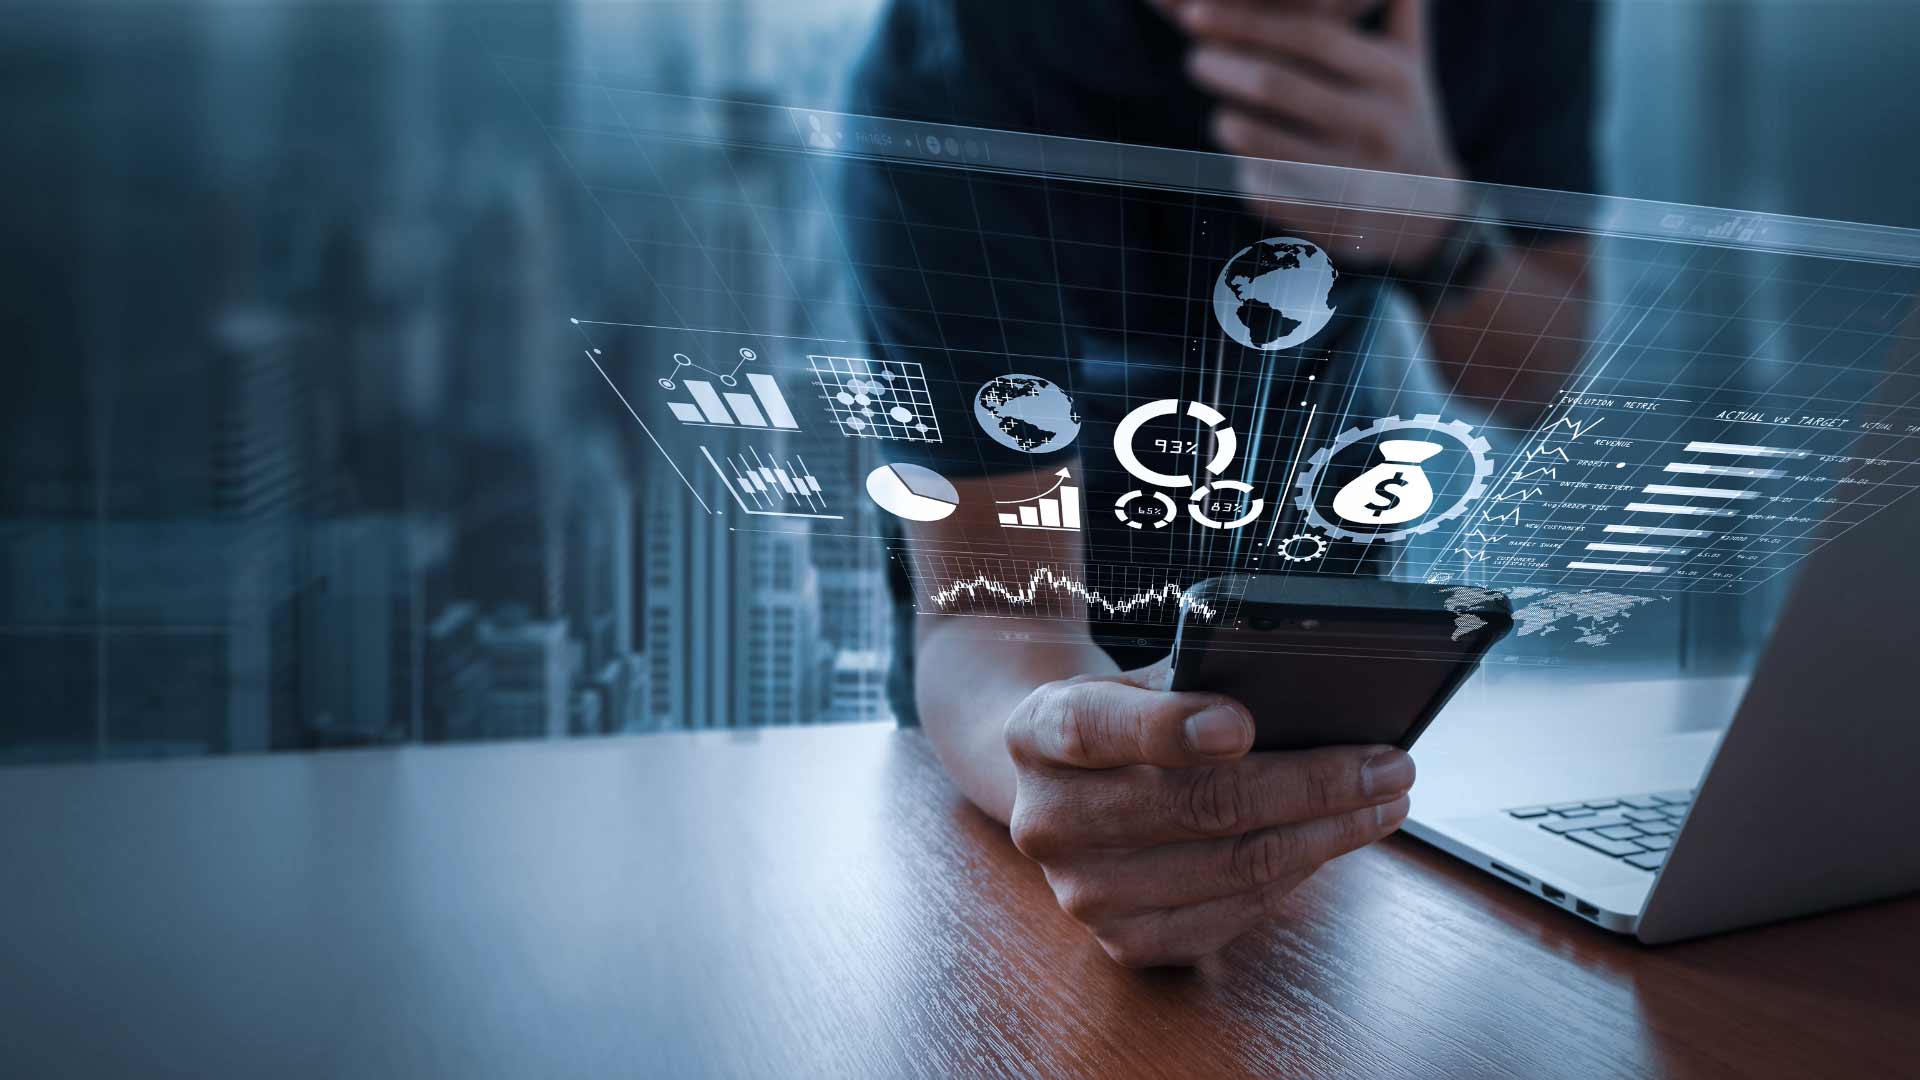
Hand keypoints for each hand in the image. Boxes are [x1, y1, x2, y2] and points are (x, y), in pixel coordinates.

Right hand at [1003, 661, 1414, 967]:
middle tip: (1387, 765)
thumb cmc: (1124, 719)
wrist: (1064, 787)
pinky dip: (1296, 874)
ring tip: (1385, 800)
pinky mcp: (1124, 942)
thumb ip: (1192, 683)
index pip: (1097, 730)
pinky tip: (1332, 840)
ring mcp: (1082, 893)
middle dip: (1308, 783)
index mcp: (1038, 735)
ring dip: (1326, 834)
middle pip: (1192, 807)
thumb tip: (1303, 702)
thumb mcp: (1136, 680)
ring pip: (1229, 867)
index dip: (1171, 729)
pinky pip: (1233, 914)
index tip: (1244, 722)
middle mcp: (1048, 822)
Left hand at [1174, 0, 1468, 265]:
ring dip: (1228, 124)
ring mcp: (1353, 175)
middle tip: (1195, 60)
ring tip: (1221, 116)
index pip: (1309, 37)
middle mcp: (1376, 123)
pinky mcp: (1327, 219)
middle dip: (1223, 68)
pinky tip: (1243, 164)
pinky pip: (1264, 190)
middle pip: (1277, 85)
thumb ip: (1398, 8)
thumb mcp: (1410, 63)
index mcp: (1392, 76)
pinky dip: (1245, 172)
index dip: (1247, 23)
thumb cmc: (1403, 120)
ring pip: (1261, 143)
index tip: (1196, 14)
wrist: (1429, 215)